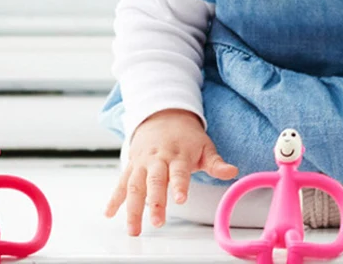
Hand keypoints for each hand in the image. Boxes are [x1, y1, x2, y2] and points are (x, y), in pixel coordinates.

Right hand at [104, 108, 237, 235]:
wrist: (164, 115)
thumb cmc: (187, 136)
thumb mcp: (205, 146)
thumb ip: (216, 163)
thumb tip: (233, 172)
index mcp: (178, 155)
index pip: (179, 172)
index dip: (179, 185)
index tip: (181, 200)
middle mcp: (158, 159)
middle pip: (155, 181)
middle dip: (155, 201)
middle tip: (157, 221)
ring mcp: (143, 162)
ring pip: (135, 185)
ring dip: (132, 207)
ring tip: (134, 229)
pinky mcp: (132, 165)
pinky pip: (121, 182)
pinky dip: (114, 198)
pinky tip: (109, 214)